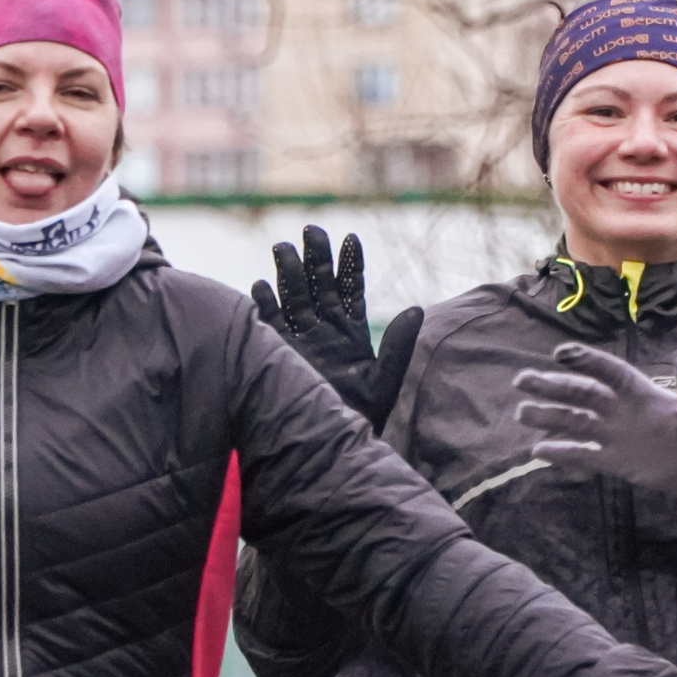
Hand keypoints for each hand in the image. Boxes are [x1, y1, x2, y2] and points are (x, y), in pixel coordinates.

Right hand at [250, 227, 424, 431]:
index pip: (351, 290)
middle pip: (319, 285)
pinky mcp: (277, 352)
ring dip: (288, 273)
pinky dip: (263, 305)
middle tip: (312, 230)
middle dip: (315, 258)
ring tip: (282, 247)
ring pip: (293, 297)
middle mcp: (324, 331)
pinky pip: (268, 322)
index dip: (351, 265)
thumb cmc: (359, 417)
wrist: (327, 446)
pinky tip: (259, 286)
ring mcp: (299, 339)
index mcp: (351, 334)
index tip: (351, 238)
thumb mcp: (384, 380)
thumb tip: (417, 309)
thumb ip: (398, 345)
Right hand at [513, 345, 676, 502]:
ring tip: (522, 414)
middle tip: (522, 381)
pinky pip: (586, 456)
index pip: (609, 372)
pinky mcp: (620, 464)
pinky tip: (538, 451)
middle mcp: (625, 411)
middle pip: (582, 394)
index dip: (586, 361)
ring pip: (578, 423)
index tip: (559, 354)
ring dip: (550, 417)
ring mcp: (620, 437)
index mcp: (644, 393)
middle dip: (553, 387)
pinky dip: (563, 453)